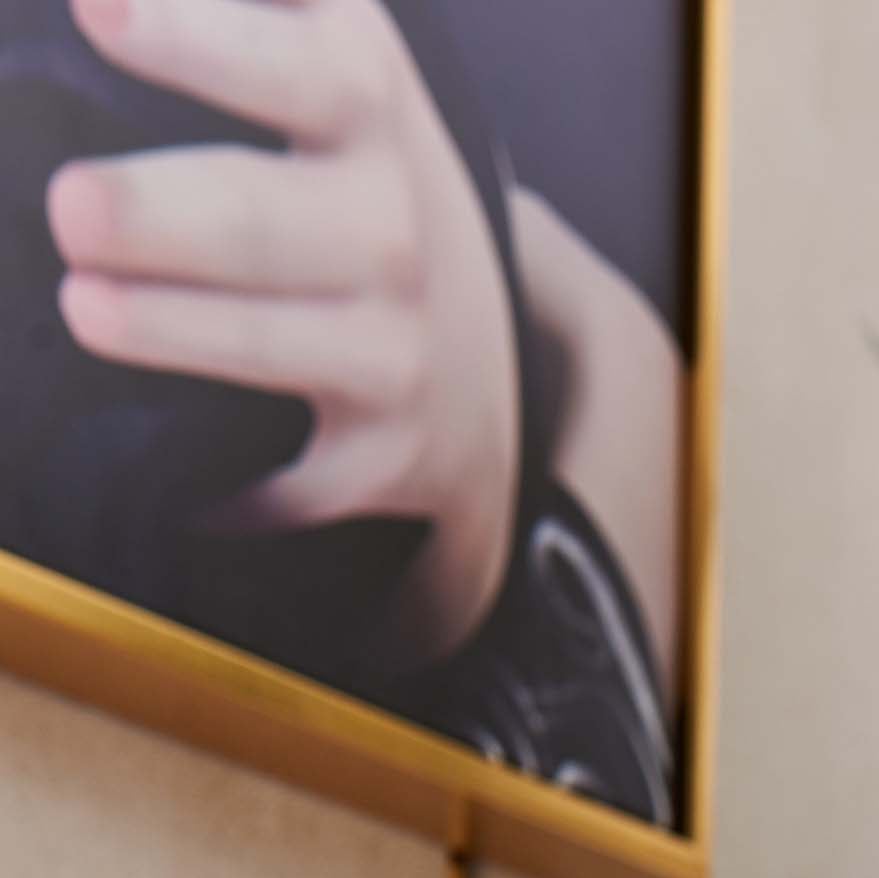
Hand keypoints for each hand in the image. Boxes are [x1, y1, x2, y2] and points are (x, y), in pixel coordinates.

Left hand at [48, 0, 518, 666]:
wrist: (476, 354)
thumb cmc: (354, 177)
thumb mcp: (336, 49)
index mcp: (364, 102)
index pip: (286, 64)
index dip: (193, 38)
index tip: (97, 11)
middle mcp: (389, 228)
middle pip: (260, 219)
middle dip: (163, 218)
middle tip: (71, 208)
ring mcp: (390, 351)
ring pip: (271, 345)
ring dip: (174, 332)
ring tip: (81, 307)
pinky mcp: (378, 460)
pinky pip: (293, 486)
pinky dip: (229, 498)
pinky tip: (154, 488)